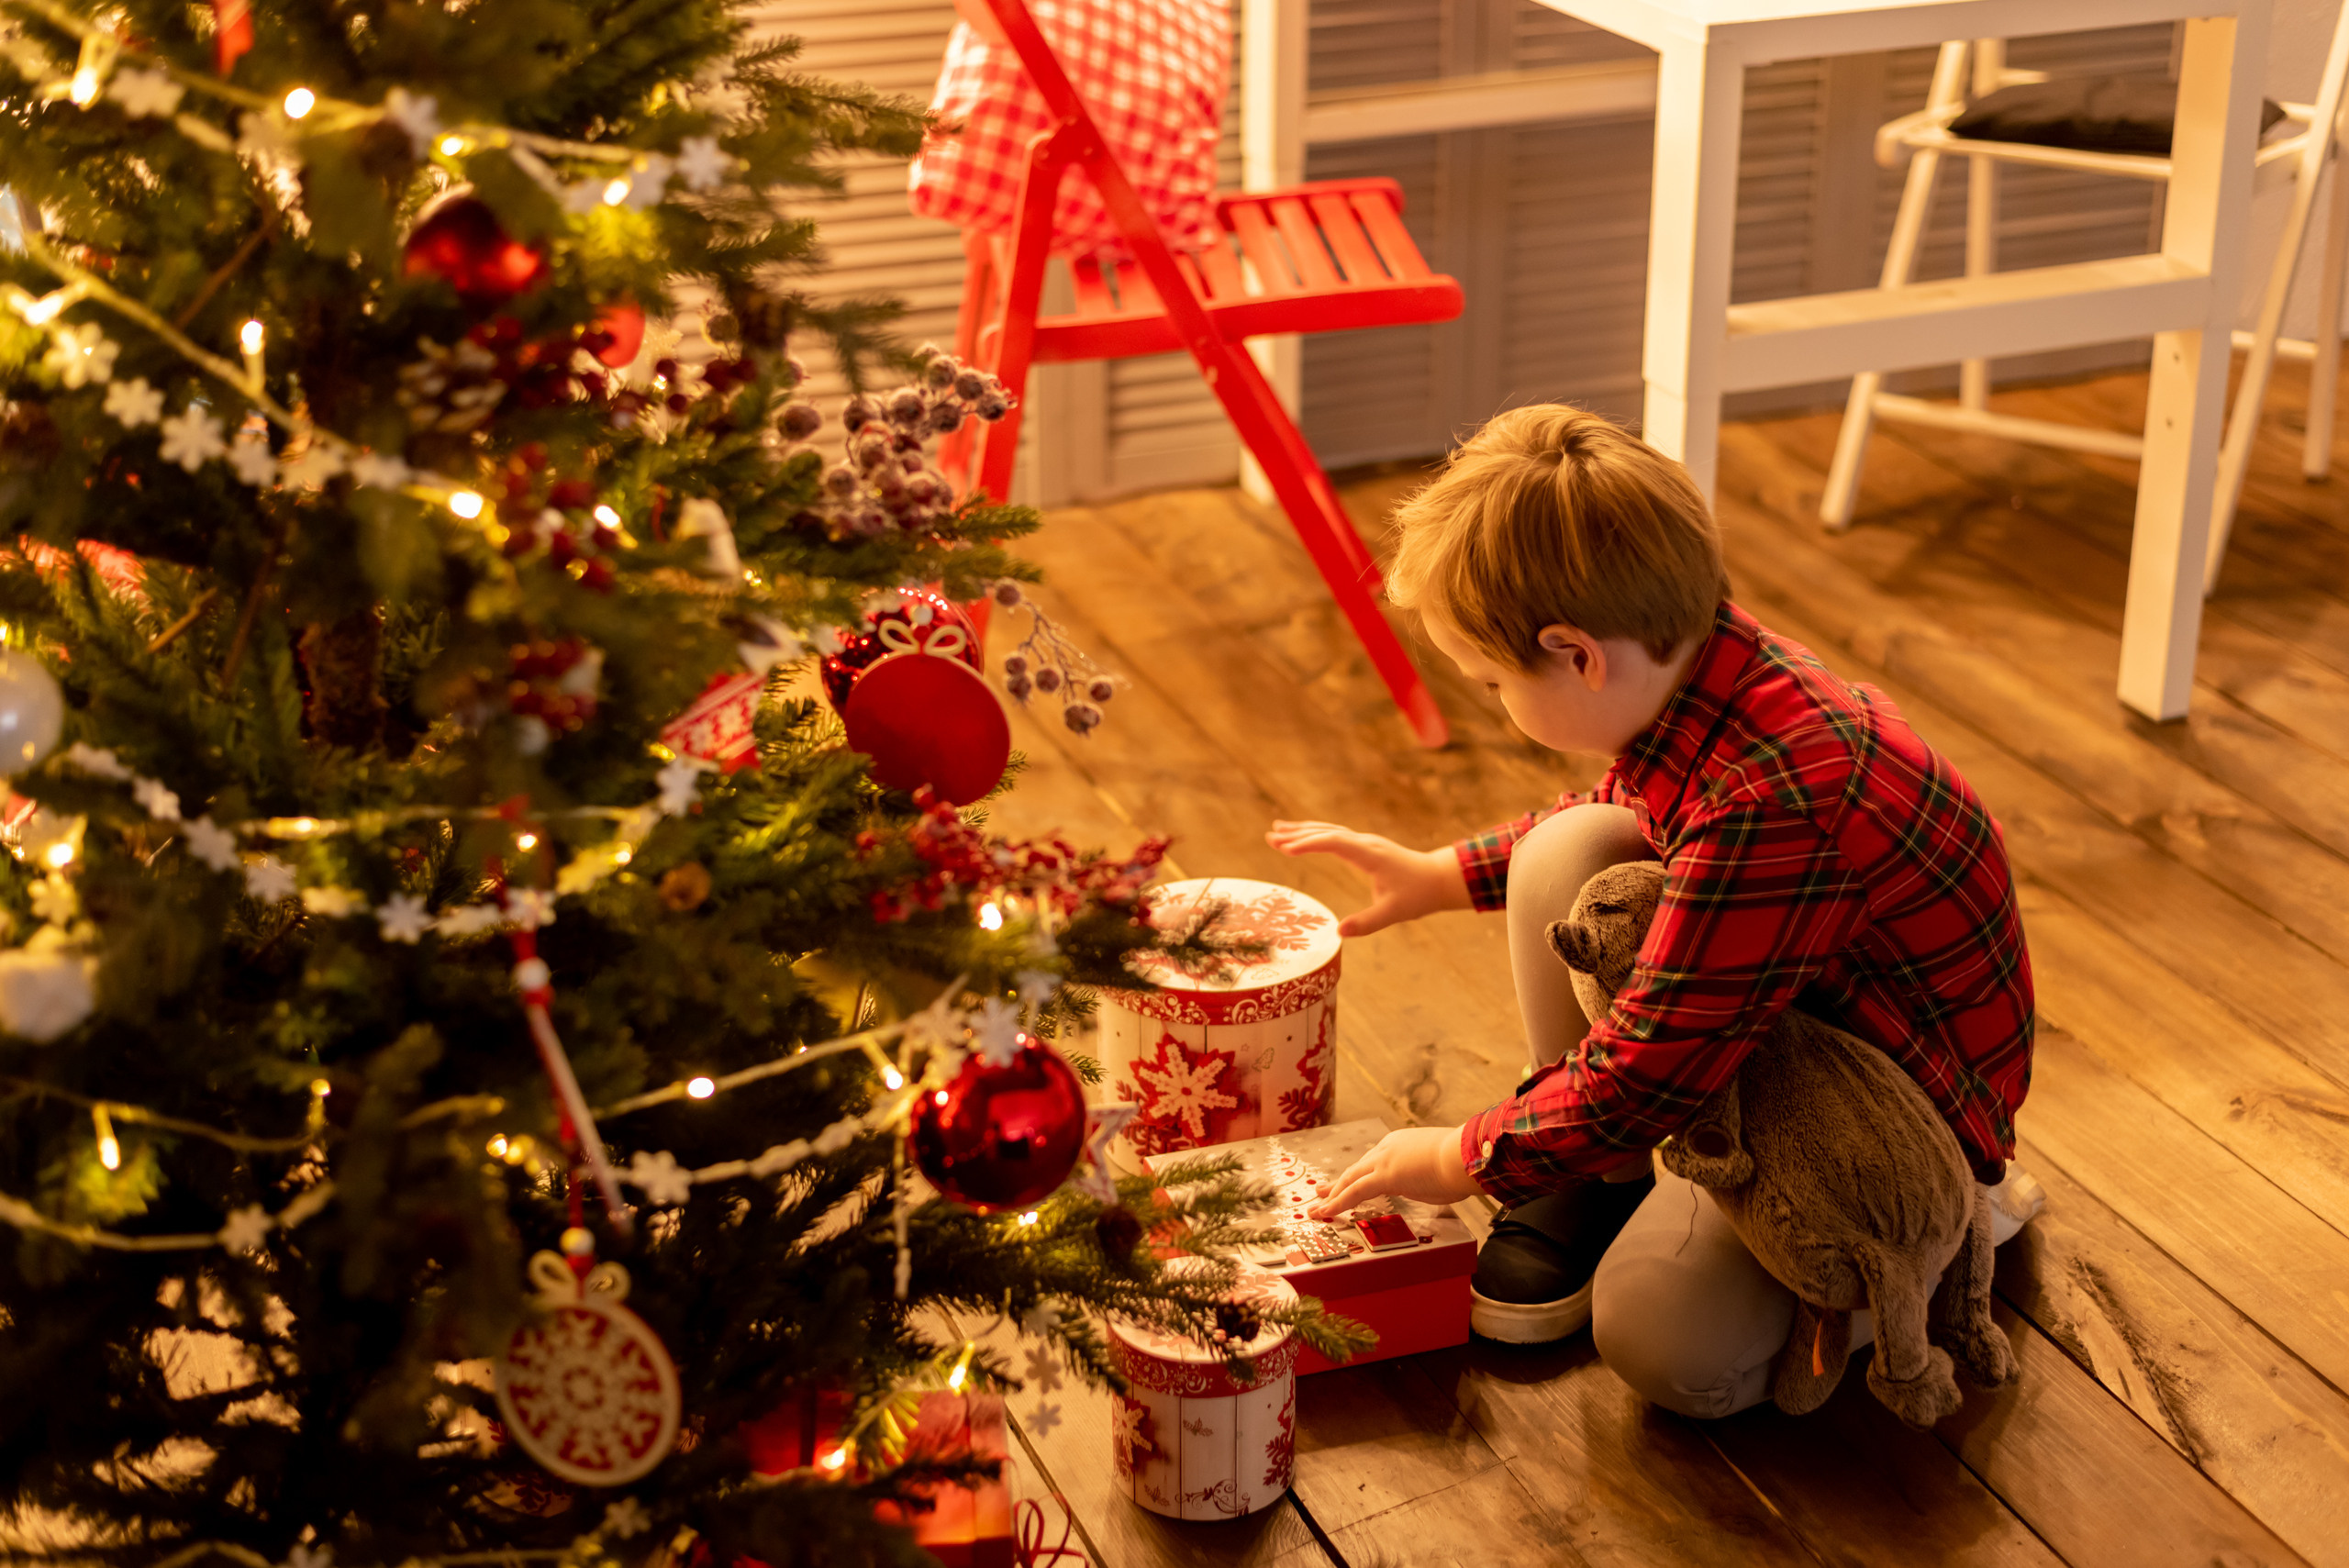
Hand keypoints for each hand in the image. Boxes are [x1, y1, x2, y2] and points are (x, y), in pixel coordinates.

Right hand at [1265, 820, 1470, 936]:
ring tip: (1277, 831)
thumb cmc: (1418, 895)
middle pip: (1327, 832)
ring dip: (1304, 830)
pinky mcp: (1366, 846)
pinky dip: (1316, 834)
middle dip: (1298, 834)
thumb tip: (1338, 931)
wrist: (1439, 878)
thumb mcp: (1393, 913)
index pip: (1334, 842)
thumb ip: (1367, 923)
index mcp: (1370, 855)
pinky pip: (1336, 836)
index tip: (1285, 850)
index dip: (1308, 844)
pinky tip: (1304, 837)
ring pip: (1330, 831)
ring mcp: (1366, 842)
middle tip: (1270, 837)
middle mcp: (1366, 843)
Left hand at [1310, 1125, 1481, 1217]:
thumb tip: (1429, 1184)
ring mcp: (1384, 1161)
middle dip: (1338, 1183)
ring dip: (1332, 1195)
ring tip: (1317, 1208)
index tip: (1350, 1183)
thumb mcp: (1439, 1166)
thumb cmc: (1461, 1163)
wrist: (1465, 1156)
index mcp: (1401, 1143)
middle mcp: (1388, 1148)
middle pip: (1356, 1169)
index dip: (1359, 1175)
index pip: (1373, 1162)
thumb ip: (1427, 1175)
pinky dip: (1338, 1202)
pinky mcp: (1384, 1176)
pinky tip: (1326, 1211)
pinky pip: (1355, 1192)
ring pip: (1351, 1179)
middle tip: (1322, 1192)